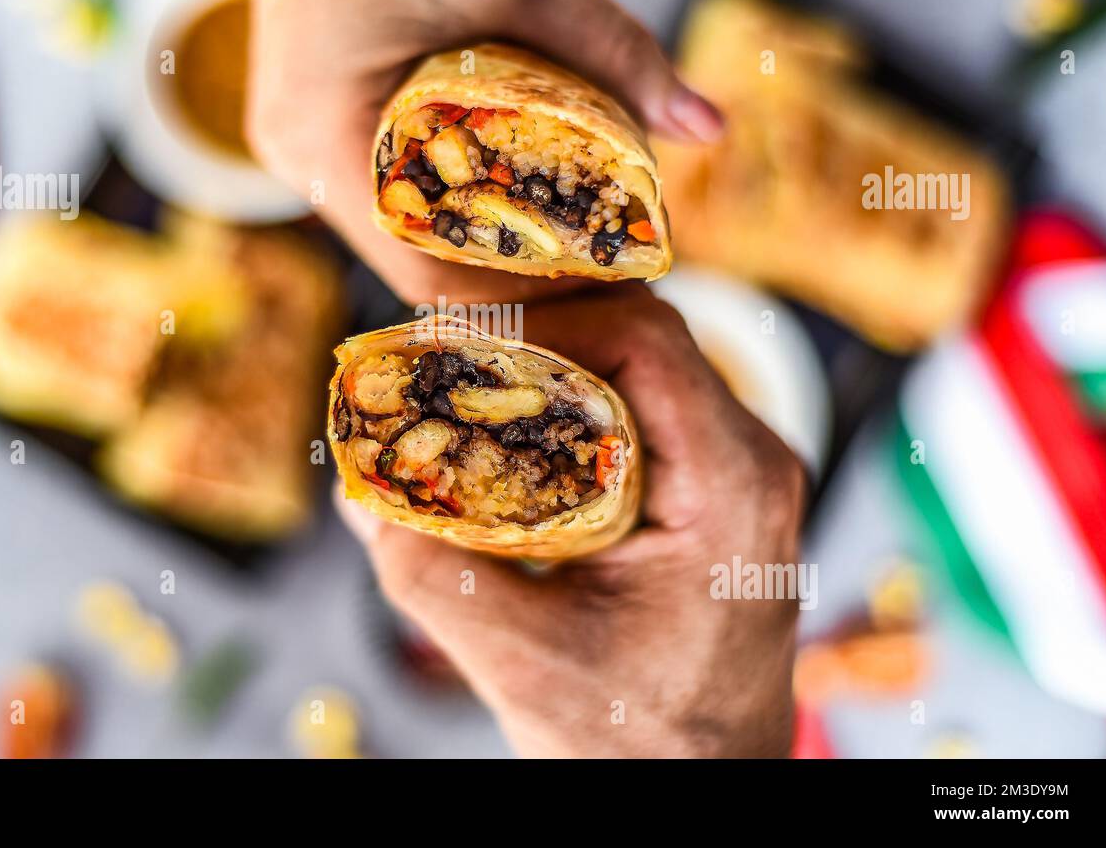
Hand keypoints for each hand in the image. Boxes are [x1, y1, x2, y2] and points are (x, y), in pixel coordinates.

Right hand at [248, 0, 721, 305]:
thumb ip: (615, 53)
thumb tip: (707, 125)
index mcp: (321, 139)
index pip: (421, 271)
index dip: (517, 291)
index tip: (596, 281)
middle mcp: (295, 158)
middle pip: (414, 256)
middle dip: (511, 266)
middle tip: (596, 260)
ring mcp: (298, 138)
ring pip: (403, 224)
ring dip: (482, 232)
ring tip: (565, 228)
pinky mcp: (315, 114)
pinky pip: (389, 182)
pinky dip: (454, 191)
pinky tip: (511, 183)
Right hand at [337, 286, 804, 756]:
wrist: (703, 783)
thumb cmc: (640, 740)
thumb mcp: (520, 662)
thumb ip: (429, 574)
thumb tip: (356, 490)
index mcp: (732, 486)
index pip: (647, 341)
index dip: (544, 321)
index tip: (455, 344)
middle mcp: (750, 460)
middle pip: (642, 338)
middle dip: (535, 335)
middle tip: (443, 359)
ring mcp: (736, 468)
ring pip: (640, 365)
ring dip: (551, 365)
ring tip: (465, 385)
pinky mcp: (711, 484)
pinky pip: (642, 406)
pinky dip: (570, 402)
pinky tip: (509, 429)